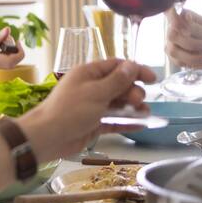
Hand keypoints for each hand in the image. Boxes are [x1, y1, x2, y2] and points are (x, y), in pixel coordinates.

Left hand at [19, 59, 155, 160]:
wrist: (48, 136)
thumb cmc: (71, 110)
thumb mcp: (96, 92)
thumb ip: (117, 81)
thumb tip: (132, 65)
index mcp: (89, 74)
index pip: (117, 66)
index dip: (135, 70)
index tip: (153, 79)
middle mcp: (91, 87)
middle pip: (120, 85)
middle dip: (133, 91)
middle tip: (137, 101)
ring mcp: (93, 106)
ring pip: (118, 103)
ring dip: (133, 107)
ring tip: (143, 113)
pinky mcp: (94, 124)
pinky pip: (114, 120)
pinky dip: (127, 122)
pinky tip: (141, 125)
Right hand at [165, 8, 201, 72]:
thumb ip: (194, 25)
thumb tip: (183, 15)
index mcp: (185, 17)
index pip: (170, 12)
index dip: (172, 18)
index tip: (186, 29)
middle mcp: (175, 28)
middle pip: (172, 35)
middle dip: (189, 43)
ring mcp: (173, 43)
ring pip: (173, 50)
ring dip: (192, 57)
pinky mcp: (174, 56)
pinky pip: (176, 61)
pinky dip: (191, 63)